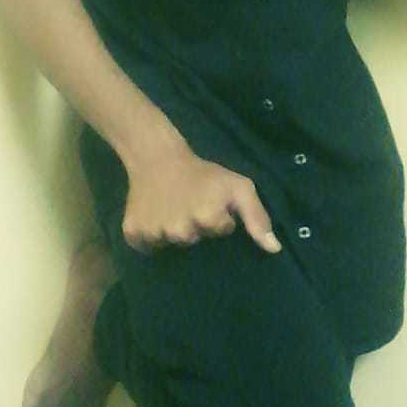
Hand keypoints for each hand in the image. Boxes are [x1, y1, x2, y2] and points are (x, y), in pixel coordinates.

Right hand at [121, 143, 282, 255]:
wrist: (158, 157)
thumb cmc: (204, 173)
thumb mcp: (239, 186)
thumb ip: (257, 217)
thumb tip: (274, 250)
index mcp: (207, 218)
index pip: (220, 232)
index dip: (220, 218)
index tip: (214, 203)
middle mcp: (180, 230)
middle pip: (193, 241)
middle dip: (196, 226)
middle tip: (191, 205)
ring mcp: (155, 233)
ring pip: (169, 245)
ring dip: (172, 232)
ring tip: (173, 210)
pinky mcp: (132, 233)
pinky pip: (145, 247)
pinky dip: (149, 237)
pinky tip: (155, 218)